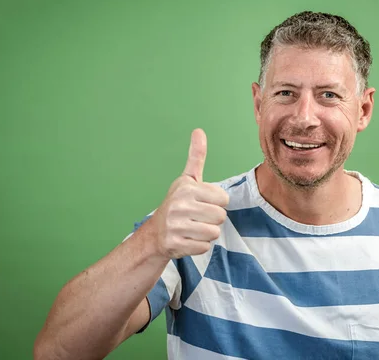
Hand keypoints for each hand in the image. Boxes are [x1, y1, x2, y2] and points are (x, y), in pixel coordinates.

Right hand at [143, 129, 229, 258]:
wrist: (155, 233)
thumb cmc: (178, 203)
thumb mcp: (187, 179)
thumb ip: (196, 156)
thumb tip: (199, 131)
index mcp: (187, 188)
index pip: (224, 199)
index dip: (216, 202)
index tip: (202, 202)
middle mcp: (180, 205)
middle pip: (221, 216)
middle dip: (213, 219)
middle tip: (197, 217)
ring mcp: (177, 226)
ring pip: (214, 233)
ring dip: (206, 233)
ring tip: (193, 227)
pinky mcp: (176, 244)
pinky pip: (204, 247)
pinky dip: (199, 246)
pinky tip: (187, 239)